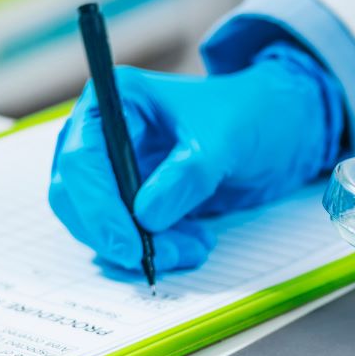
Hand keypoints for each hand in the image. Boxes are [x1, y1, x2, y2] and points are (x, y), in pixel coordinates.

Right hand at [48, 44, 345, 271]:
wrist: (278, 129)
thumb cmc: (250, 117)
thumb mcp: (225, 141)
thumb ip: (186, 176)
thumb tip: (145, 216)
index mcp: (115, 100)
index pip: (80, 160)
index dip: (97, 208)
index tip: (128, 246)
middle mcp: (103, 133)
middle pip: (76, 197)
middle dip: (119, 234)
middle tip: (167, 255)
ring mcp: (115, 169)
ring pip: (100, 224)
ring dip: (144, 247)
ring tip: (196, 247)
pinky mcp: (133, 199)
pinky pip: (127, 234)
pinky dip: (157, 248)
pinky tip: (195, 243)